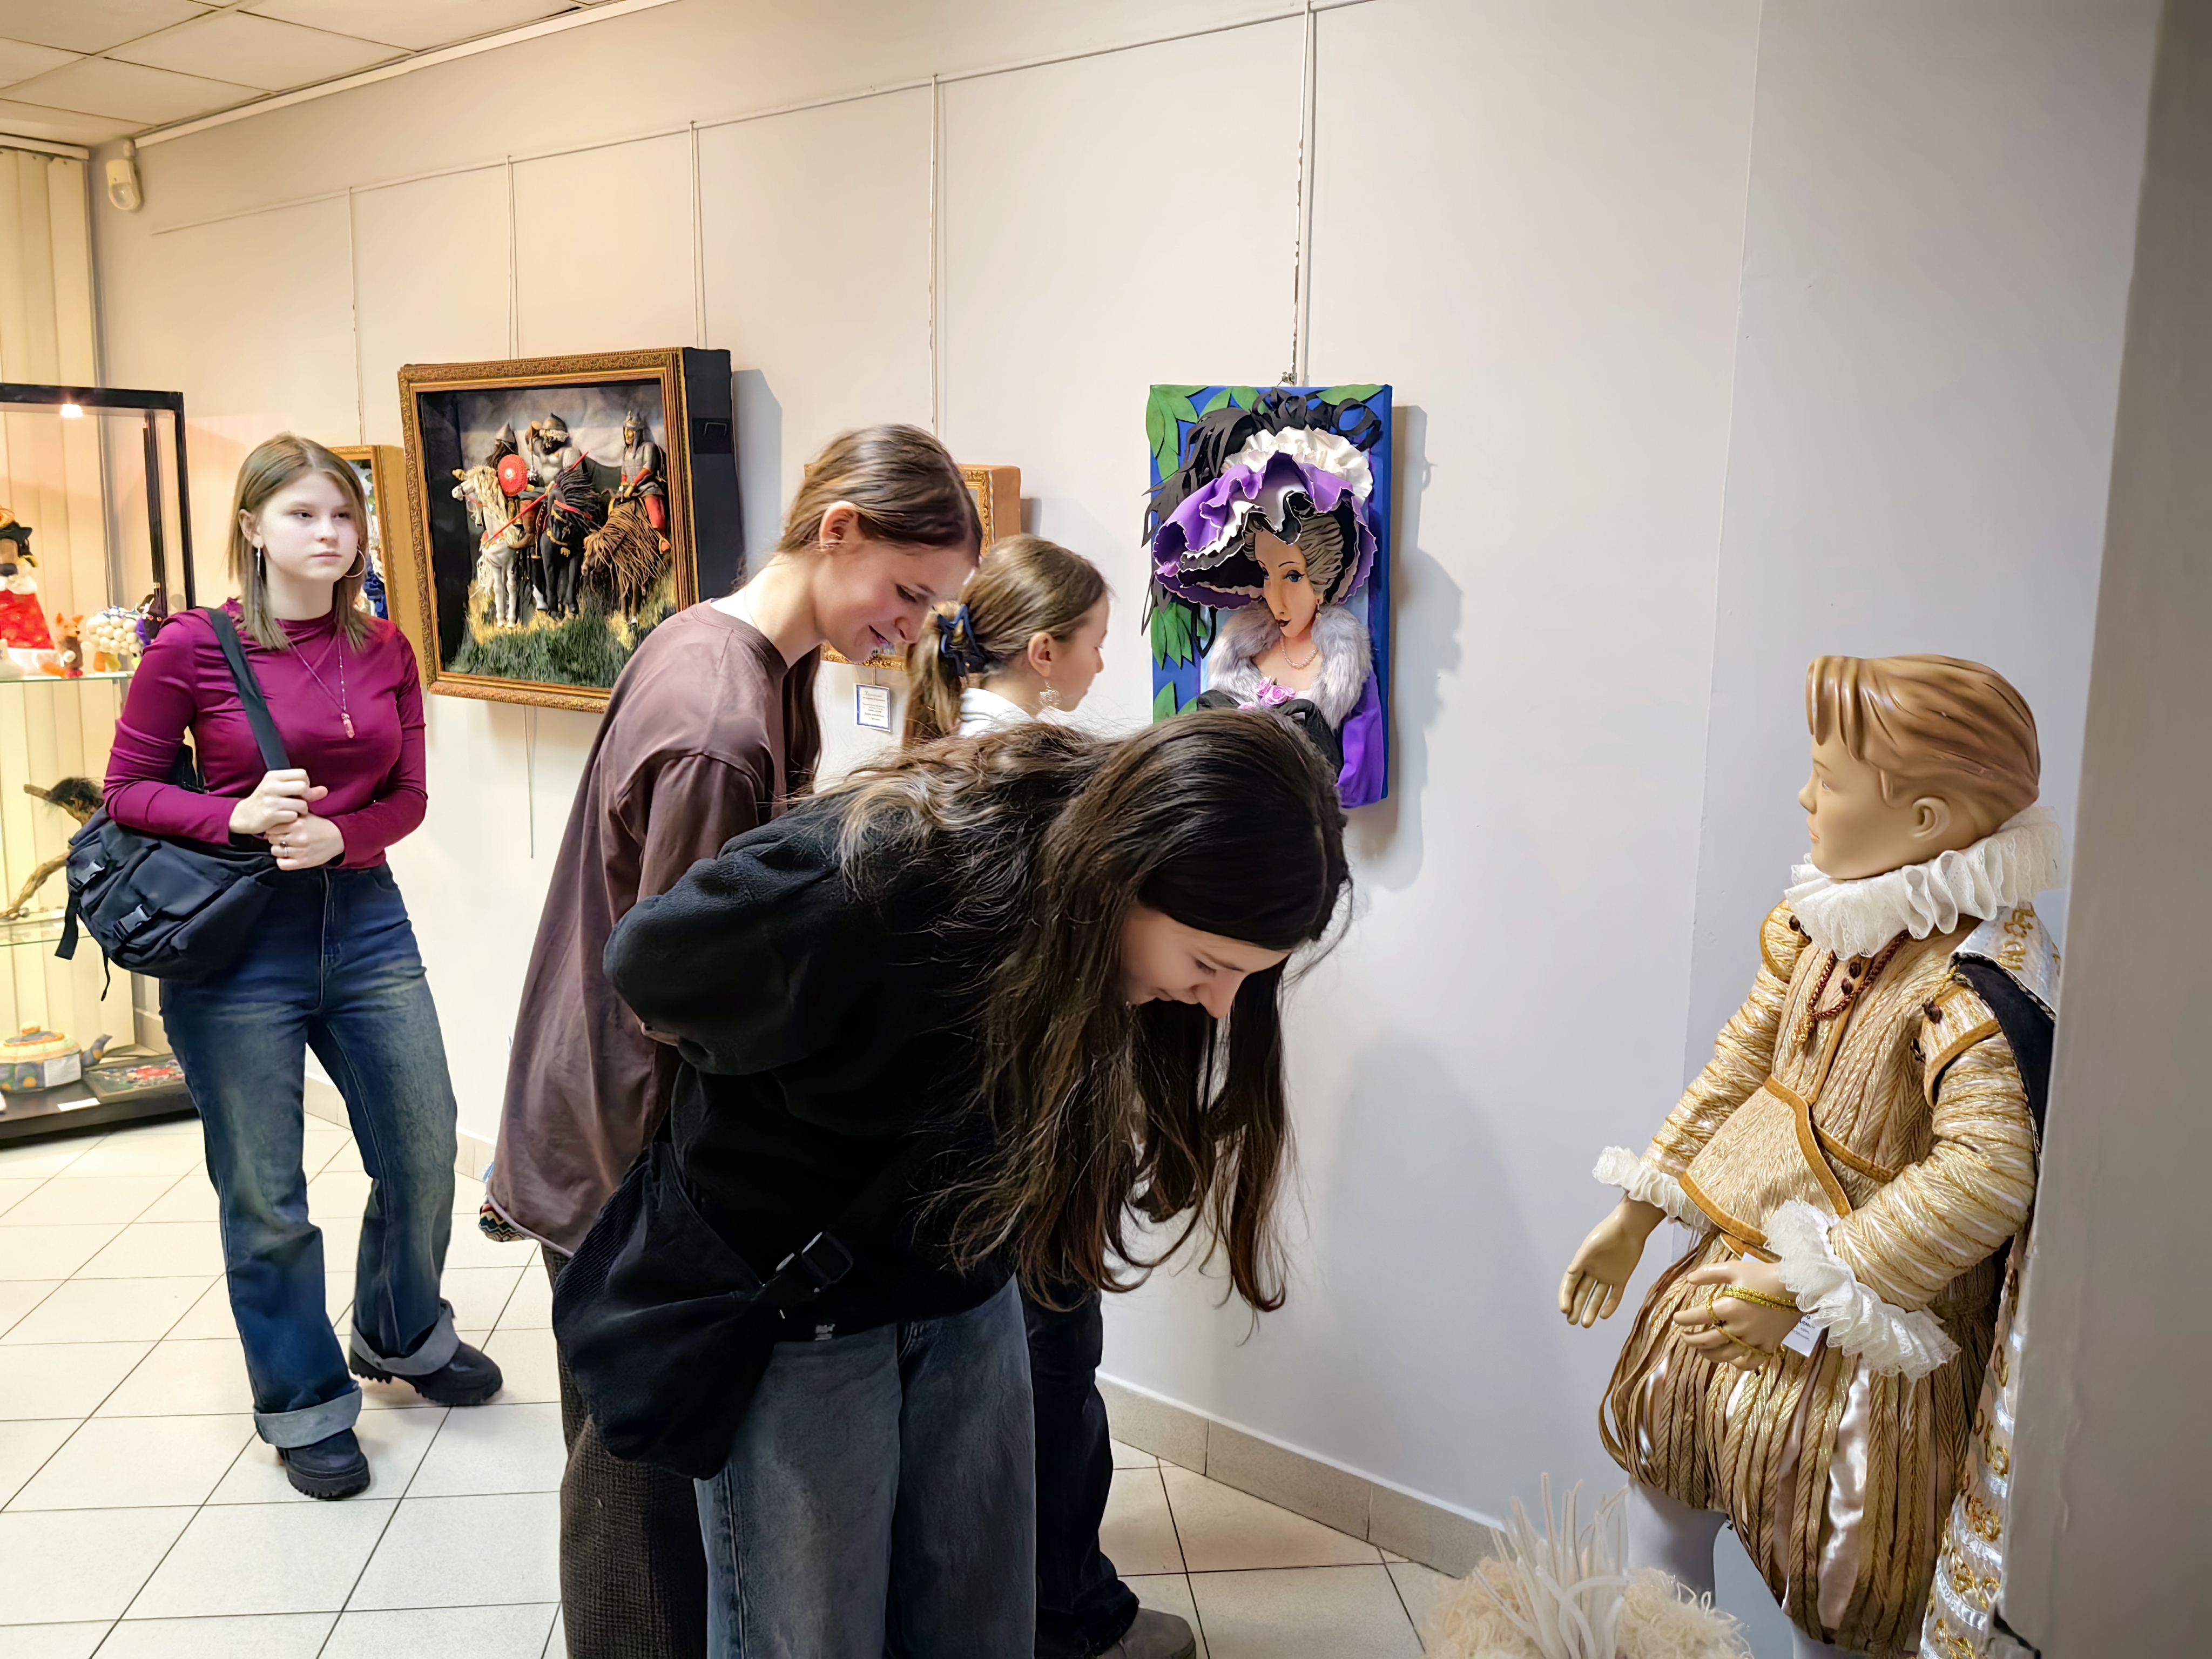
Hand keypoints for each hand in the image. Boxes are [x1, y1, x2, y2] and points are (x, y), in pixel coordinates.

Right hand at [229, 769, 327, 836]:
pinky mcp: (270, 815)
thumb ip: (304, 790)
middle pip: (303, 786)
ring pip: (301, 804)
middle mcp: (271, 786)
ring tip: (292, 811)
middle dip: (306, 796)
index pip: (302, 774)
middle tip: (299, 802)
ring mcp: (270, 801)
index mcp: (274, 776)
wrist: (244, 816)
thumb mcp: (281, 790)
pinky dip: (293, 819)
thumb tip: (325, 790)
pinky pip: (293, 816)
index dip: (306, 783)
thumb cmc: (266, 801)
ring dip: (301, 811)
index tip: (300, 791)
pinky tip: (285, 818)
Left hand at [269, 814, 344, 869]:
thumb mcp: (305, 816)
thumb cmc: (319, 826)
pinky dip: (282, 861)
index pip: (272, 828)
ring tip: (286, 847)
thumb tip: (270, 822)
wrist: (339, 837)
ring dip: (278, 849)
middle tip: (282, 838)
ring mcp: (301, 851)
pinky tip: (288, 857)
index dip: (273, 829)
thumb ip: (289, 816)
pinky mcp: (304, 862)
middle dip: (275, 839)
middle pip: (272, 839)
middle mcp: (298, 837)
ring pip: (275, 851)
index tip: (277, 830)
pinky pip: (282, 864)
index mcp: (297, 824)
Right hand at [1560, 1198, 1664, 1326]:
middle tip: (1571, 1322)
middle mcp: (1593, 1271)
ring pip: (1597, 1297)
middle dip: (1576, 1308)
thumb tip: (1569, 1273)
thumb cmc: (1607, 1233)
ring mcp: (1607, 1276)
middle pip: (1582, 1293)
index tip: (1564, 1309)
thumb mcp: (1590, 1247)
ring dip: (1590, 1310)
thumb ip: (1580, 1261)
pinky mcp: (1622, 1278)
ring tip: (1585, 1324)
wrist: (1630, 1227)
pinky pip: (1615, 1296)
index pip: (1570, 1284)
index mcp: (1582, 1263)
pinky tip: (1603, 1315)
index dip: (1565, 1297)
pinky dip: (1610, 1306)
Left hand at [1673, 1257, 1800, 1369]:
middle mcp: (1740, 1327)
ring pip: (1725, 1355)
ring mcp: (1755, 1339)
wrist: (1796, 1287)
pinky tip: (1729, 1359)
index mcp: (1730, 1307)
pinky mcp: (1768, 1346)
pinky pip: (1749, 1363)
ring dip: (1708, 1354)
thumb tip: (1688, 1280)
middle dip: (1692, 1340)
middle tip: (1684, 1336)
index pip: (1698, 1317)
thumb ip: (1709, 1273)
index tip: (1677, 1318)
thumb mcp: (1734, 1269)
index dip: (1684, 1319)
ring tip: (1700, 1349)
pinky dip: (1736, 1364)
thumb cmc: (1763, 1275)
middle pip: (1708, 1340)